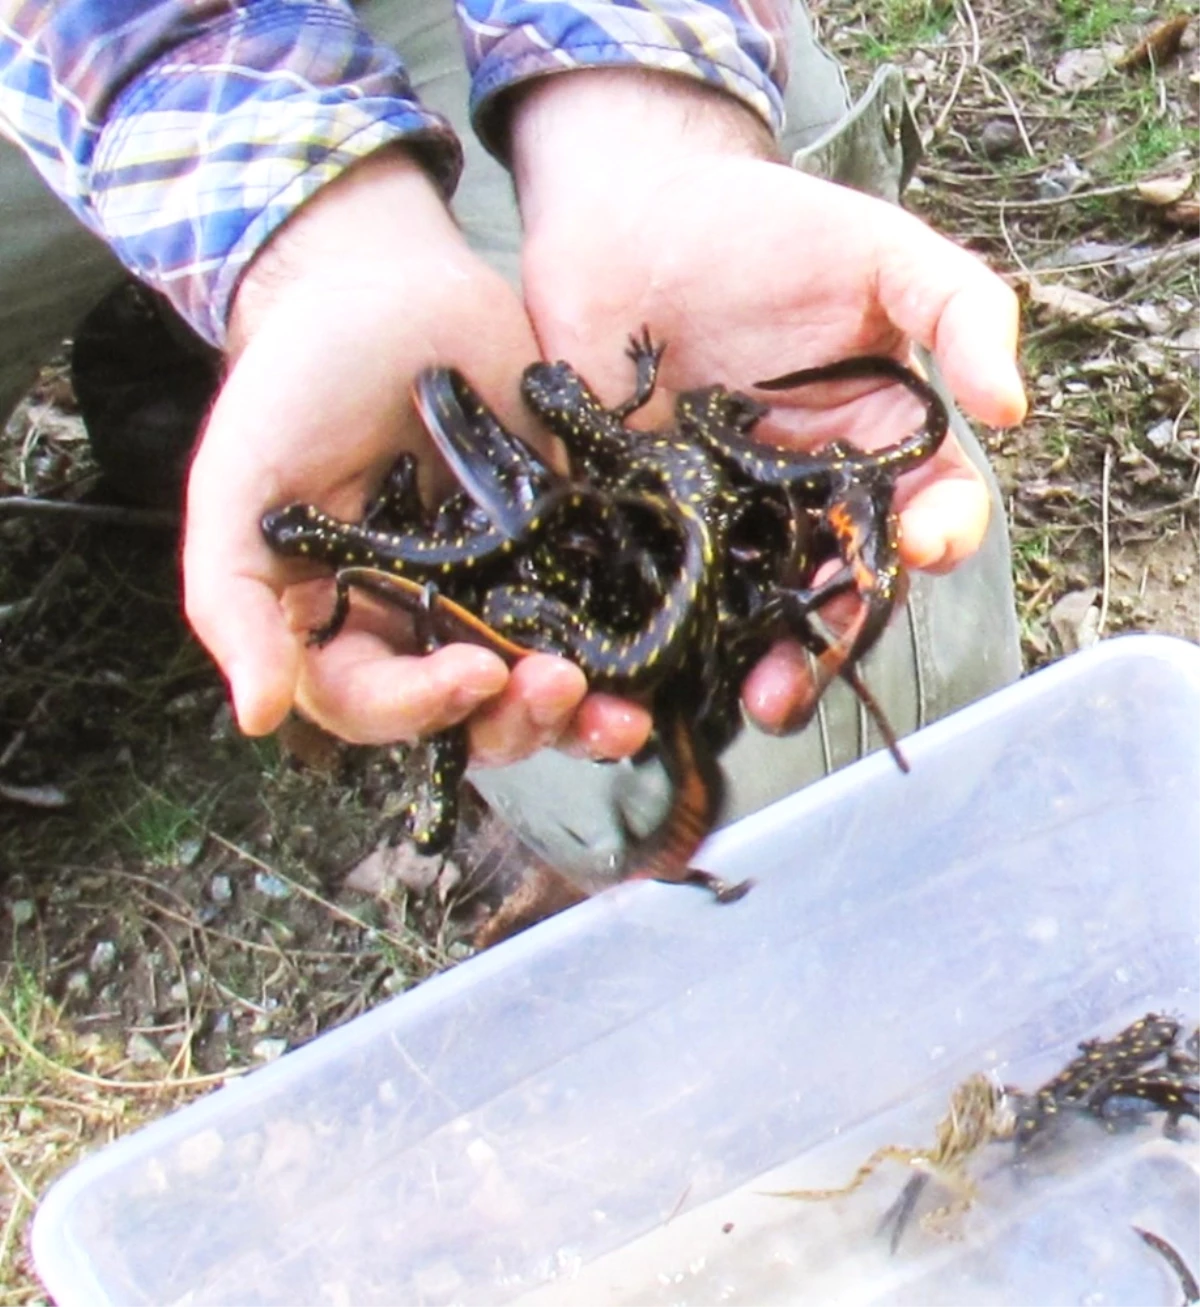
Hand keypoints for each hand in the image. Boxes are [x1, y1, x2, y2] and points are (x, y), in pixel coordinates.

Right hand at [182, 149, 648, 763]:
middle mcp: (421, 630)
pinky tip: (654, 670)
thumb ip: (232, 598)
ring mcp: (497, 597)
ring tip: (618, 711)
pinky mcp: (560, 557)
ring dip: (578, 717)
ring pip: (536, 691)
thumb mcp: (238, 484)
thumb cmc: (297, 383)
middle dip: (515, 722)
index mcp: (340, 627)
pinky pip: (595, 626)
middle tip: (556, 685)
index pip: (372, 706)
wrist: (387, 290)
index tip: (473, 674)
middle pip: (468, 719)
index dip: (419, 710)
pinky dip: (626, 659)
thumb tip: (257, 714)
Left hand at [510, 70, 1026, 731]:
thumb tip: (1013, 408)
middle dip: (831, 638)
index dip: (934, 537)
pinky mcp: (643, 521)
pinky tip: (660, 664)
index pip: (922, 511)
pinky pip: (660, 587)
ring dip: (758, 662)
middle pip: (833, 586)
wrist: (629, 213)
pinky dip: (665, 630)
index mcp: (869, 446)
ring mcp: (720, 517)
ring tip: (754, 701)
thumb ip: (959, 308)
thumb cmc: (762, 226)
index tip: (921, 546)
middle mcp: (800, 497)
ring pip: (752, 609)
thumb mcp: (878, 252)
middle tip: (810, 676)